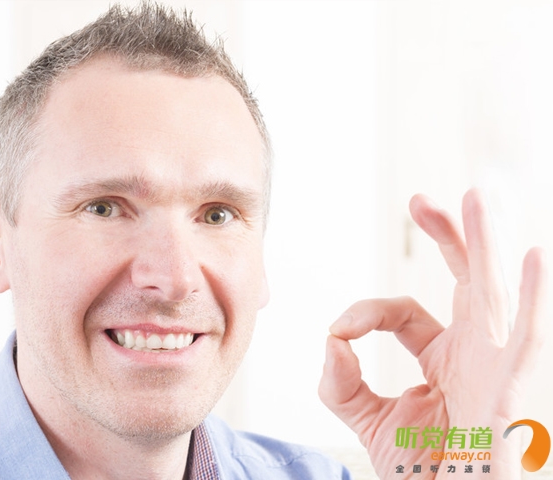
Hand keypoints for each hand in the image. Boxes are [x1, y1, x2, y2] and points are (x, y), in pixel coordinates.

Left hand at [318, 189, 547, 478]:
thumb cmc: (421, 471)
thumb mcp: (368, 421)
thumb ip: (340, 381)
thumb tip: (331, 338)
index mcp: (443, 356)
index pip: (404, 311)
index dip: (367, 312)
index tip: (339, 330)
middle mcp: (473, 352)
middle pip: (465, 280)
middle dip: (448, 236)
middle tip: (421, 200)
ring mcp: (495, 365)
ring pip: (493, 293)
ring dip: (484, 244)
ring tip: (477, 197)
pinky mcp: (511, 390)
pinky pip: (527, 339)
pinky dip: (531, 299)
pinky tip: (530, 256)